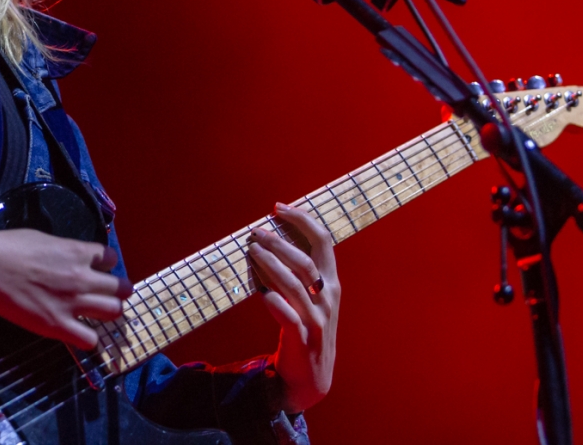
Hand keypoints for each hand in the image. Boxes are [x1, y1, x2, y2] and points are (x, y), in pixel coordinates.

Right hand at [0, 225, 132, 347]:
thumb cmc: (10, 246)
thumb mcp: (46, 239)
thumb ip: (66, 251)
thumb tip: (72, 259)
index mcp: (78, 252)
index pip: (111, 259)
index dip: (106, 265)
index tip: (98, 270)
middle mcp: (82, 278)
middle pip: (121, 289)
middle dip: (118, 291)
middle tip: (107, 295)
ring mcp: (72, 303)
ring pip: (113, 312)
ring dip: (108, 313)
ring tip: (98, 314)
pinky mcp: (57, 326)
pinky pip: (90, 340)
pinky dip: (88, 338)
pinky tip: (79, 332)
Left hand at [248, 202, 339, 413]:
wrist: (313, 375)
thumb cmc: (308, 327)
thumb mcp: (312, 297)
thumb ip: (300, 270)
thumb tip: (274, 235)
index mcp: (331, 282)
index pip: (323, 240)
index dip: (302, 219)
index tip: (278, 207)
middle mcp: (327, 297)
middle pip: (306, 261)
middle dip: (280, 242)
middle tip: (256, 231)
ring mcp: (317, 319)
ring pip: (294, 285)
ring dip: (271, 265)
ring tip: (251, 251)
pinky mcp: (302, 339)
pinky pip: (287, 316)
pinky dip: (273, 301)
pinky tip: (259, 292)